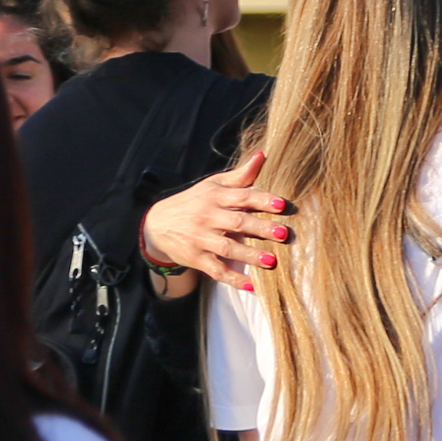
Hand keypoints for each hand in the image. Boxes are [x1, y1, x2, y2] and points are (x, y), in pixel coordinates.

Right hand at [142, 151, 288, 292]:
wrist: (157, 224)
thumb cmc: (194, 202)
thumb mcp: (212, 185)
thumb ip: (240, 175)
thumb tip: (262, 155)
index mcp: (214, 197)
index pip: (241, 197)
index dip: (261, 200)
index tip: (281, 205)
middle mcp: (207, 217)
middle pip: (237, 223)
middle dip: (261, 229)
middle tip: (283, 233)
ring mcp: (200, 239)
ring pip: (228, 249)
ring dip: (250, 255)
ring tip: (271, 261)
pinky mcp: (196, 258)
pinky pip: (216, 270)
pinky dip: (233, 279)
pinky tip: (252, 285)